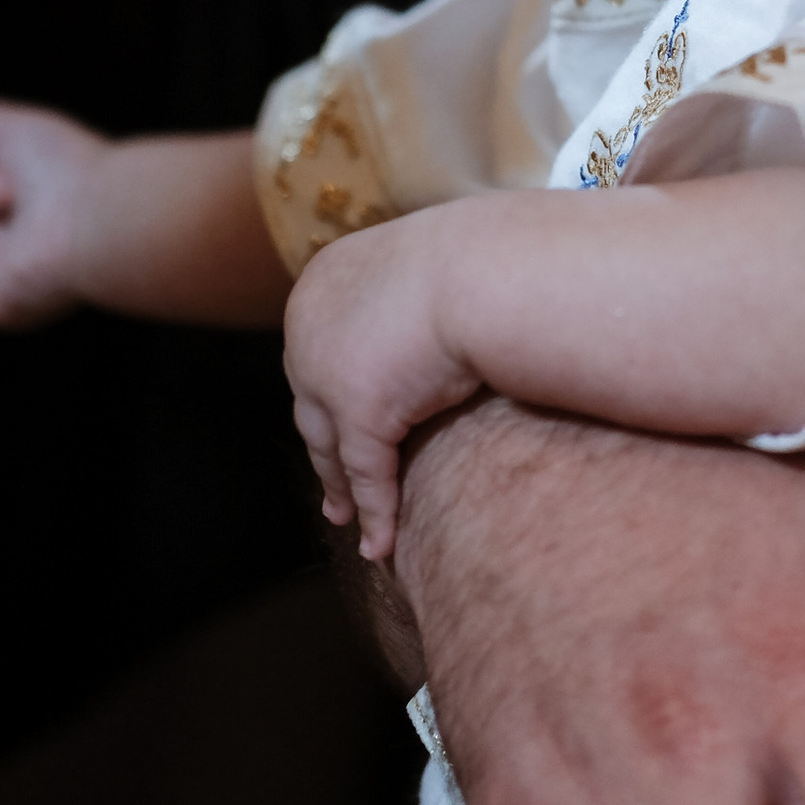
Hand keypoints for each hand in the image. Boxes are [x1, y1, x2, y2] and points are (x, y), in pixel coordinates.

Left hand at [284, 216, 482, 556]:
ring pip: (330, 446)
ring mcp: (327, 369)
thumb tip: (439, 316)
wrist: (494, 265)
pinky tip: (382, 544)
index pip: (318, 352)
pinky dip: (375, 512)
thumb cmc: (486, 260)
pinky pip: (367, 474)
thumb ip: (416, 297)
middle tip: (332, 494)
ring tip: (352, 524)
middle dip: (325, 451)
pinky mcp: (359, 409)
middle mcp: (309, 325)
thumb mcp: (432, 269)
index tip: (333, 430)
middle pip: (312, 404)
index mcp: (324, 281)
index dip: (325, 397)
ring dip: (342, 491)